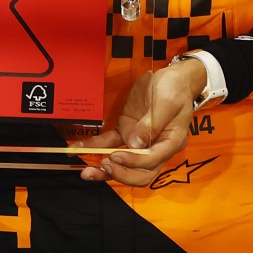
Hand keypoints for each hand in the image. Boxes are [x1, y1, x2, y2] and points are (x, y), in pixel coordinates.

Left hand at [76, 59, 204, 185]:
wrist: (172, 78)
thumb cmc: (174, 89)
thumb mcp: (167, 102)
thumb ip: (152, 124)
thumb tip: (135, 144)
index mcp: (170, 143)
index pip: (151, 161)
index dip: (133, 162)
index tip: (115, 156)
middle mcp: (155, 148)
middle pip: (139, 173)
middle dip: (120, 173)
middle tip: (103, 165)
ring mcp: (139, 142)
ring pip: (122, 163)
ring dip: (103, 170)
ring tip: (86, 173)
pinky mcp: (126, 132)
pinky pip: (109, 143)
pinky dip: (94, 147)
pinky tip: (78, 149)